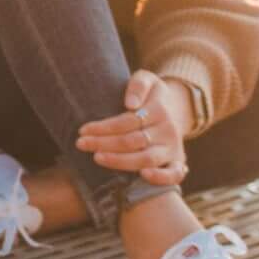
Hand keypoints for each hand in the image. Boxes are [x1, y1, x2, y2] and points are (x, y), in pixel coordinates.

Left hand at [77, 70, 190, 184]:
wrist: (174, 109)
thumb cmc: (150, 95)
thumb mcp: (146, 80)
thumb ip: (139, 85)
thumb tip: (131, 104)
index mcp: (159, 110)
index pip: (128, 121)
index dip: (104, 127)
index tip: (83, 130)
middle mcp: (168, 130)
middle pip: (133, 141)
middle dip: (104, 143)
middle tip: (81, 144)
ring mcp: (173, 148)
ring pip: (147, 158)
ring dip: (120, 161)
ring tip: (97, 158)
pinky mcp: (177, 162)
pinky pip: (174, 174)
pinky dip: (161, 178)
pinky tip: (142, 176)